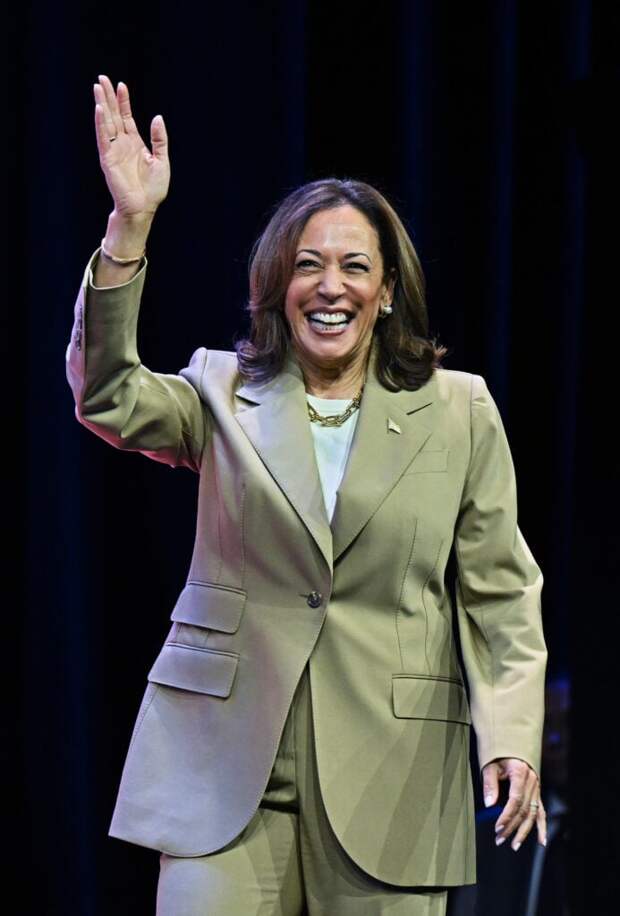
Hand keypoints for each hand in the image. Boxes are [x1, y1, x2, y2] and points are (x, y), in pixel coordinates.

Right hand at [93, 74, 169, 218]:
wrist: (143, 207)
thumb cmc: (153, 189)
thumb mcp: (162, 160)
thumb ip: (160, 139)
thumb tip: (157, 117)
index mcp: (134, 143)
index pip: (126, 117)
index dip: (124, 101)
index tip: (121, 85)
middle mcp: (122, 144)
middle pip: (113, 115)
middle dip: (109, 97)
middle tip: (102, 78)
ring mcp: (114, 151)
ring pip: (106, 123)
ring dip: (102, 105)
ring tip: (98, 87)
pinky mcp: (108, 159)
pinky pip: (103, 138)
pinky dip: (101, 123)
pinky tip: (99, 109)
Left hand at [482, 757, 546, 850]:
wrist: (512, 743)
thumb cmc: (499, 753)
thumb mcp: (490, 764)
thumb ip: (490, 784)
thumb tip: (488, 805)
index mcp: (521, 773)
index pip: (515, 800)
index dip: (507, 815)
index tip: (497, 827)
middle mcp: (532, 781)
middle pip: (524, 809)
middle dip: (512, 827)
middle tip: (499, 839)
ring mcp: (536, 788)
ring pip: (533, 813)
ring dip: (524, 831)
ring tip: (514, 845)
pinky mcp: (537, 792)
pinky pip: (542, 811)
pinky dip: (542, 826)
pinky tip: (541, 841)